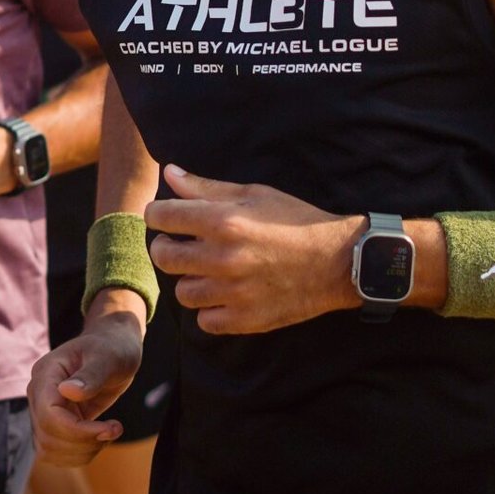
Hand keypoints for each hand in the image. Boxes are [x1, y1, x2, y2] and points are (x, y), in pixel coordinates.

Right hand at [30, 309, 145, 463]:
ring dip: (82, 452)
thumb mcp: (108, 357)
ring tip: (109, 433)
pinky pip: (57, 452)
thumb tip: (68, 391)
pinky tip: (101, 439)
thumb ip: (90, 375)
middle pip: (47, 437)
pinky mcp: (54, 424)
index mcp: (46, 374)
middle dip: (84, 442)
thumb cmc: (112, 347)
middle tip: (114, 429)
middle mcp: (38, 394)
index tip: (111, 427)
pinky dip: (80, 454)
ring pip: (48, 450)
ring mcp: (43, 411)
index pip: (49, 414)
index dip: (77, 430)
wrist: (113, 347)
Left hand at [146, 166, 361, 335]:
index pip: (162, 217)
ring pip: (182, 293)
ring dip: (190, 280)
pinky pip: (204, 320)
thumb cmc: (295, 221)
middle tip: (182, 244)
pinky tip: (225, 294)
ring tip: (208, 270)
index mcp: (223, 221)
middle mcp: (223, 258)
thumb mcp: (253, 194)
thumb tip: (168, 172)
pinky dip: (209, 309)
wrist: (337, 261)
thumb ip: (206, 187)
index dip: (157, 214)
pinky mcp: (244, 319)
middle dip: (166, 247)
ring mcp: (233, 292)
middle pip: (163, 257)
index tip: (165, 217)